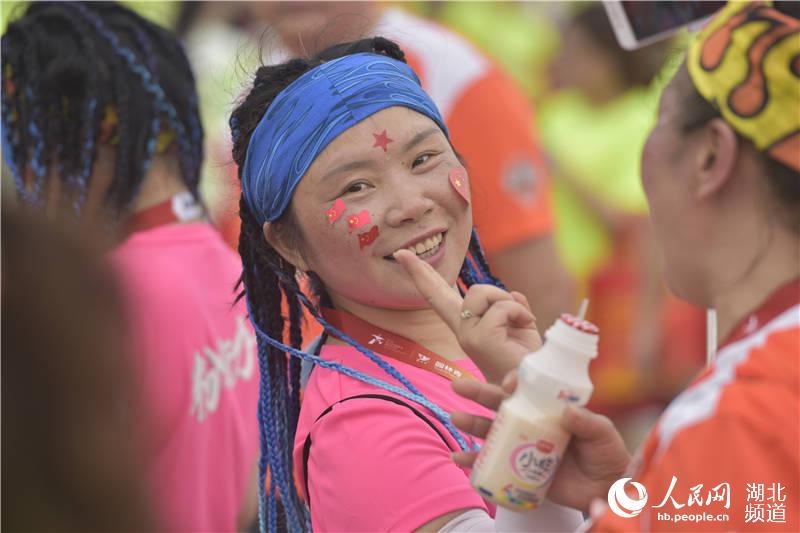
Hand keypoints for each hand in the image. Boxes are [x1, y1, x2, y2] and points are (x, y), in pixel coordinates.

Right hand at [394, 249, 540, 383]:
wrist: (539, 386)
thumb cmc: (531, 359)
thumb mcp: (523, 325)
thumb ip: (513, 307)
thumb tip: (514, 294)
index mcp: (470, 327)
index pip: (442, 298)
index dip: (423, 278)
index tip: (402, 256)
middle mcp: (463, 332)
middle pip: (441, 295)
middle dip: (419, 272)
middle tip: (401, 253)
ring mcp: (468, 336)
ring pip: (481, 292)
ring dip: (506, 300)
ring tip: (519, 320)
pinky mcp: (480, 340)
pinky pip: (501, 306)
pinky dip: (519, 312)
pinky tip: (527, 325)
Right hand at [450, 372, 630, 512]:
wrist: (607, 488)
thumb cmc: (607, 454)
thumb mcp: (603, 433)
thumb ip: (588, 422)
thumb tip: (567, 412)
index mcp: (550, 408)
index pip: (527, 388)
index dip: (514, 381)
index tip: (508, 383)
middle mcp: (533, 422)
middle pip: (501, 404)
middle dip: (479, 393)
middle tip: (459, 386)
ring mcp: (524, 445)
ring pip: (492, 430)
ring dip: (472, 423)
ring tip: (455, 417)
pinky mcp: (518, 468)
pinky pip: (491, 463)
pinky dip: (474, 461)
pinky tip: (458, 459)